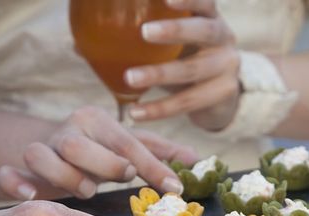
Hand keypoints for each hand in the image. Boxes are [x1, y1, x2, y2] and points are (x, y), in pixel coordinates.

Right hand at [0, 106, 198, 200]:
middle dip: (103, 163)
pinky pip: (9, 171)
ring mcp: (42, 150)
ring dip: (64, 176)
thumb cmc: (101, 150)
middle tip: (122, 178)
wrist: (54, 145)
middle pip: (78, 144)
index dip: (152, 165)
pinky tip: (29, 196)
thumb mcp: (130, 145)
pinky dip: (14, 181)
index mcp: (97, 122)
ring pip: (41, 155)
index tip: (174, 188)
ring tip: (85, 191)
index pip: (127, 142)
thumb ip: (160, 152)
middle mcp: (68, 132)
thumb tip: (196, 159)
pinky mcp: (21, 169)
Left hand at [125, 0, 240, 130]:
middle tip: (144, 32)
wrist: (219, 99)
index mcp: (210, 18)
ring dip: (159, 74)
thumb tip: (81, 42)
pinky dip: (160, 108)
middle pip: (204, 31)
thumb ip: (140, 38)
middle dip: (175, 30)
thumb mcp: (172, 44)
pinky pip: (188, 102)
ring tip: (130, 78)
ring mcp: (227, 68)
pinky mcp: (224, 95)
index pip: (204, 2)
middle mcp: (224, 39)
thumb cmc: (186, 61)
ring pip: (193, 70)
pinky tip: (136, 112)